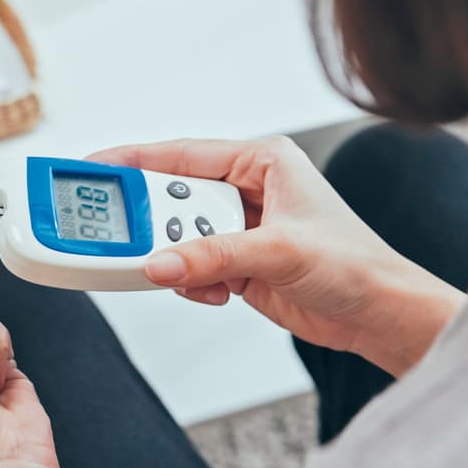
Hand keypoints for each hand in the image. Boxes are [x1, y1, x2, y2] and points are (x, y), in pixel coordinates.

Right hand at [88, 136, 464, 375]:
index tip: (88, 170)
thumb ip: (213, 256)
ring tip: (200, 278)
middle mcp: (248, 188)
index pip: (180, 155)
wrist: (378, 313)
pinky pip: (193, 267)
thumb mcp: (279, 252)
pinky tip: (221, 293)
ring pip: (178, 237)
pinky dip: (195, 282)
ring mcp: (242, 227)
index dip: (130, 162)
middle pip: (172, 198)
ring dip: (180, 260)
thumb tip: (158, 263)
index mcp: (262, 160)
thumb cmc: (354, 264)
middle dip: (155, 226)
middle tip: (129, 244)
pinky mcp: (239, 263)